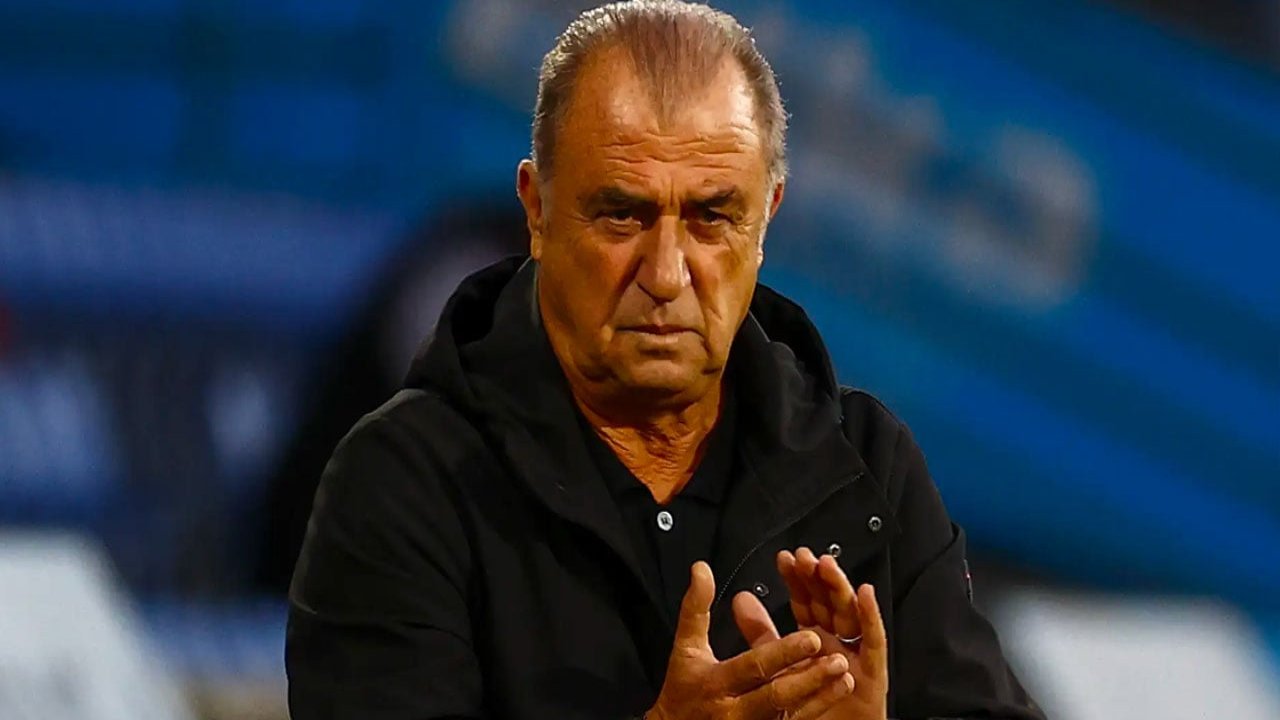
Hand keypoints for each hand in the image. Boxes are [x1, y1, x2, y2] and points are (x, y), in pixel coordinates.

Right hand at [647, 562, 855, 719]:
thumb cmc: (683, 689)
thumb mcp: (685, 648)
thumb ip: (696, 609)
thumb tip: (702, 570)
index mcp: (716, 682)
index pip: (753, 667)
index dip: (783, 653)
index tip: (812, 638)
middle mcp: (736, 710)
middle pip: (776, 695)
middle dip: (809, 678)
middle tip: (836, 659)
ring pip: (791, 714)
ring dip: (820, 696)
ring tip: (844, 677)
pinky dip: (816, 709)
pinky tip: (835, 694)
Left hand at [730, 548, 887, 719]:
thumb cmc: (808, 707)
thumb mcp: (777, 666)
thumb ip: (761, 632)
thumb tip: (740, 598)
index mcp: (815, 641)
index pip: (805, 603)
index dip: (797, 580)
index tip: (785, 559)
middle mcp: (836, 644)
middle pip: (828, 603)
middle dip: (817, 578)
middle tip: (805, 556)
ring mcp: (856, 657)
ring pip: (850, 616)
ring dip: (840, 588)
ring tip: (827, 565)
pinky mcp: (873, 675)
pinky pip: (874, 642)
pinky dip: (871, 616)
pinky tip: (865, 593)